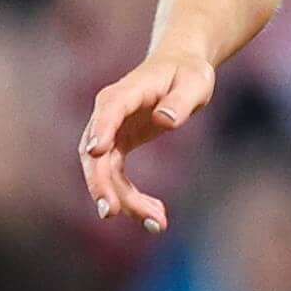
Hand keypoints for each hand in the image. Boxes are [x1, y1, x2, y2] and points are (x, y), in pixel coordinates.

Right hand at [79, 50, 213, 229]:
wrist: (180, 67)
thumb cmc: (188, 73)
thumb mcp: (195, 83)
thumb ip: (180, 101)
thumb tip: (164, 119)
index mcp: (126, 92)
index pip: (109, 111)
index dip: (101, 129)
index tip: (96, 152)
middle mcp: (110, 113)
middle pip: (95, 153)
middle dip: (101, 184)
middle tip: (111, 213)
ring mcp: (110, 132)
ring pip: (104, 173)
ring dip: (123, 200)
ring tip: (156, 223)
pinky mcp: (117, 147)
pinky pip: (117, 179)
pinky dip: (132, 199)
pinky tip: (156, 216)